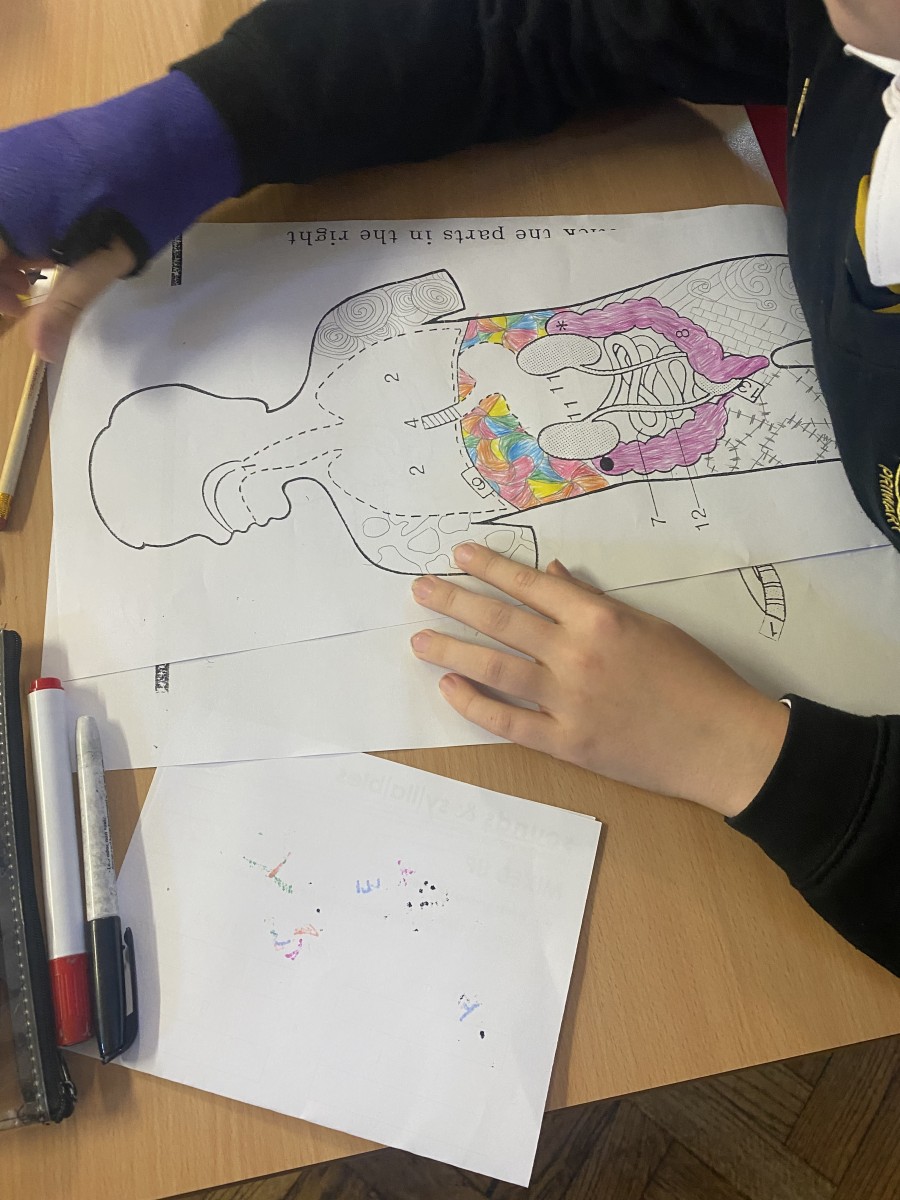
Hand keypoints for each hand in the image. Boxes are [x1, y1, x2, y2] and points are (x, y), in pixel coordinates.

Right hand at [0, 72, 239, 359]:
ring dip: (4, 252)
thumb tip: (44, 352)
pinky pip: (7, 193)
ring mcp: (10, 154)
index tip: (17, 308)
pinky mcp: (28, 147)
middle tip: (25, 297)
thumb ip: (63, 305)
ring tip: (37, 275)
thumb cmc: (132, 204)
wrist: (168, 139)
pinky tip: (44, 242)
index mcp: (3, 205)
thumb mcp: (99, 263)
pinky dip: (15, 224)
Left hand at [409, 543, 788, 817]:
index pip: (530, 585)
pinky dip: (475, 705)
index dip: (489, 568)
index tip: (458, 555)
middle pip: (501, 622)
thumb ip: (593, 602)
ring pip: (495, 670)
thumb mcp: (649, 624)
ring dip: (452, 651)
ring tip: (419, 639)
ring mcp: (568, 702)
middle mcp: (576, 655)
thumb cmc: (695, 677)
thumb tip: (550, 575)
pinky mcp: (567, 743)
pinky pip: (509, 723)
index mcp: (599, 619)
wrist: (722, 741)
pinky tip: (449, 689)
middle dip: (455, 602)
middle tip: (420, 590)